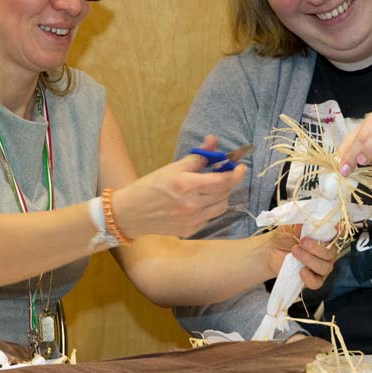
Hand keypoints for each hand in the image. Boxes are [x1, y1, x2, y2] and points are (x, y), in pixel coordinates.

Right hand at [116, 135, 244, 238]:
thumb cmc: (150, 187)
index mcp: (186, 185)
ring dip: (221, 195)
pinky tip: (198, 202)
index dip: (236, 173)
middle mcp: (192, 204)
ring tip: (210, 188)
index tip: (240, 167)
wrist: (131, 213)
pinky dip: (209, 207)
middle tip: (221, 174)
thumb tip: (213, 142)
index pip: (223, 180)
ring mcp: (192, 220)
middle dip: (227, 181)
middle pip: (225, 192)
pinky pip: (210, 216)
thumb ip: (197, 157)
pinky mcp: (190, 230)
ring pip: (221, 206)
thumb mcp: (172, 168)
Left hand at [267, 226, 336, 289]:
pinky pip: (317, 283)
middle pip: (331, 254)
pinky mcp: (313, 279)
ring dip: (309, 260)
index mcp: (325, 236)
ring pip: (325, 267)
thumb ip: (302, 224)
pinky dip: (310, 278)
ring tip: (295, 252)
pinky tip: (301, 271)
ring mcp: (321, 266)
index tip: (336, 228)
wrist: (272, 250)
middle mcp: (327, 251)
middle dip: (316, 248)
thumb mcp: (291, 226)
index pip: (339, 234)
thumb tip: (309, 221)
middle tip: (302, 242)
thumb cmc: (285, 236)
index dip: (340, 232)